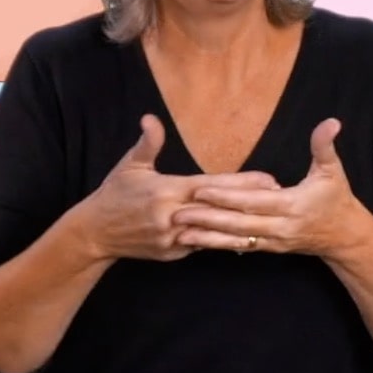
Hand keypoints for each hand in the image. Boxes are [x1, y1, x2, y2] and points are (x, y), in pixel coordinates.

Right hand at [79, 115, 279, 263]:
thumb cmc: (114, 193)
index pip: (212, 185)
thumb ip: (148, 143)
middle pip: (219, 210)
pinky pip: (199, 246)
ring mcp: (172, 239)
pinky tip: (241, 241)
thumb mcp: (130, 165)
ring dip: (241, 230)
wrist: (94, 233)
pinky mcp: (170, 254)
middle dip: (249, 206)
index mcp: (167, 190)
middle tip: (279, 199)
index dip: (241, 183)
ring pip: (213, 234)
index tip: (267, 179)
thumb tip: (151, 118)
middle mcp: (172, 216)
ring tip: (268, 226)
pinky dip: (220, 243)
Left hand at [171, 119, 359, 257]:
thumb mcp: (333, 171)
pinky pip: (240, 246)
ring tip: (179, 232)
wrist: (345, 237)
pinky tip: (197, 242)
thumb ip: (325, 146)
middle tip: (176, 213)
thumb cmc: (337, 200)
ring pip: (235, 240)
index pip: (252, 201)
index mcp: (291, 206)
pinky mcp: (269, 248)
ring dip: (207, 237)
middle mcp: (279, 227)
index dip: (226, 197)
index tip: (201, 190)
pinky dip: (218, 245)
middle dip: (207, 219)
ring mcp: (273, 241)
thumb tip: (331, 122)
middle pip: (238, 223)